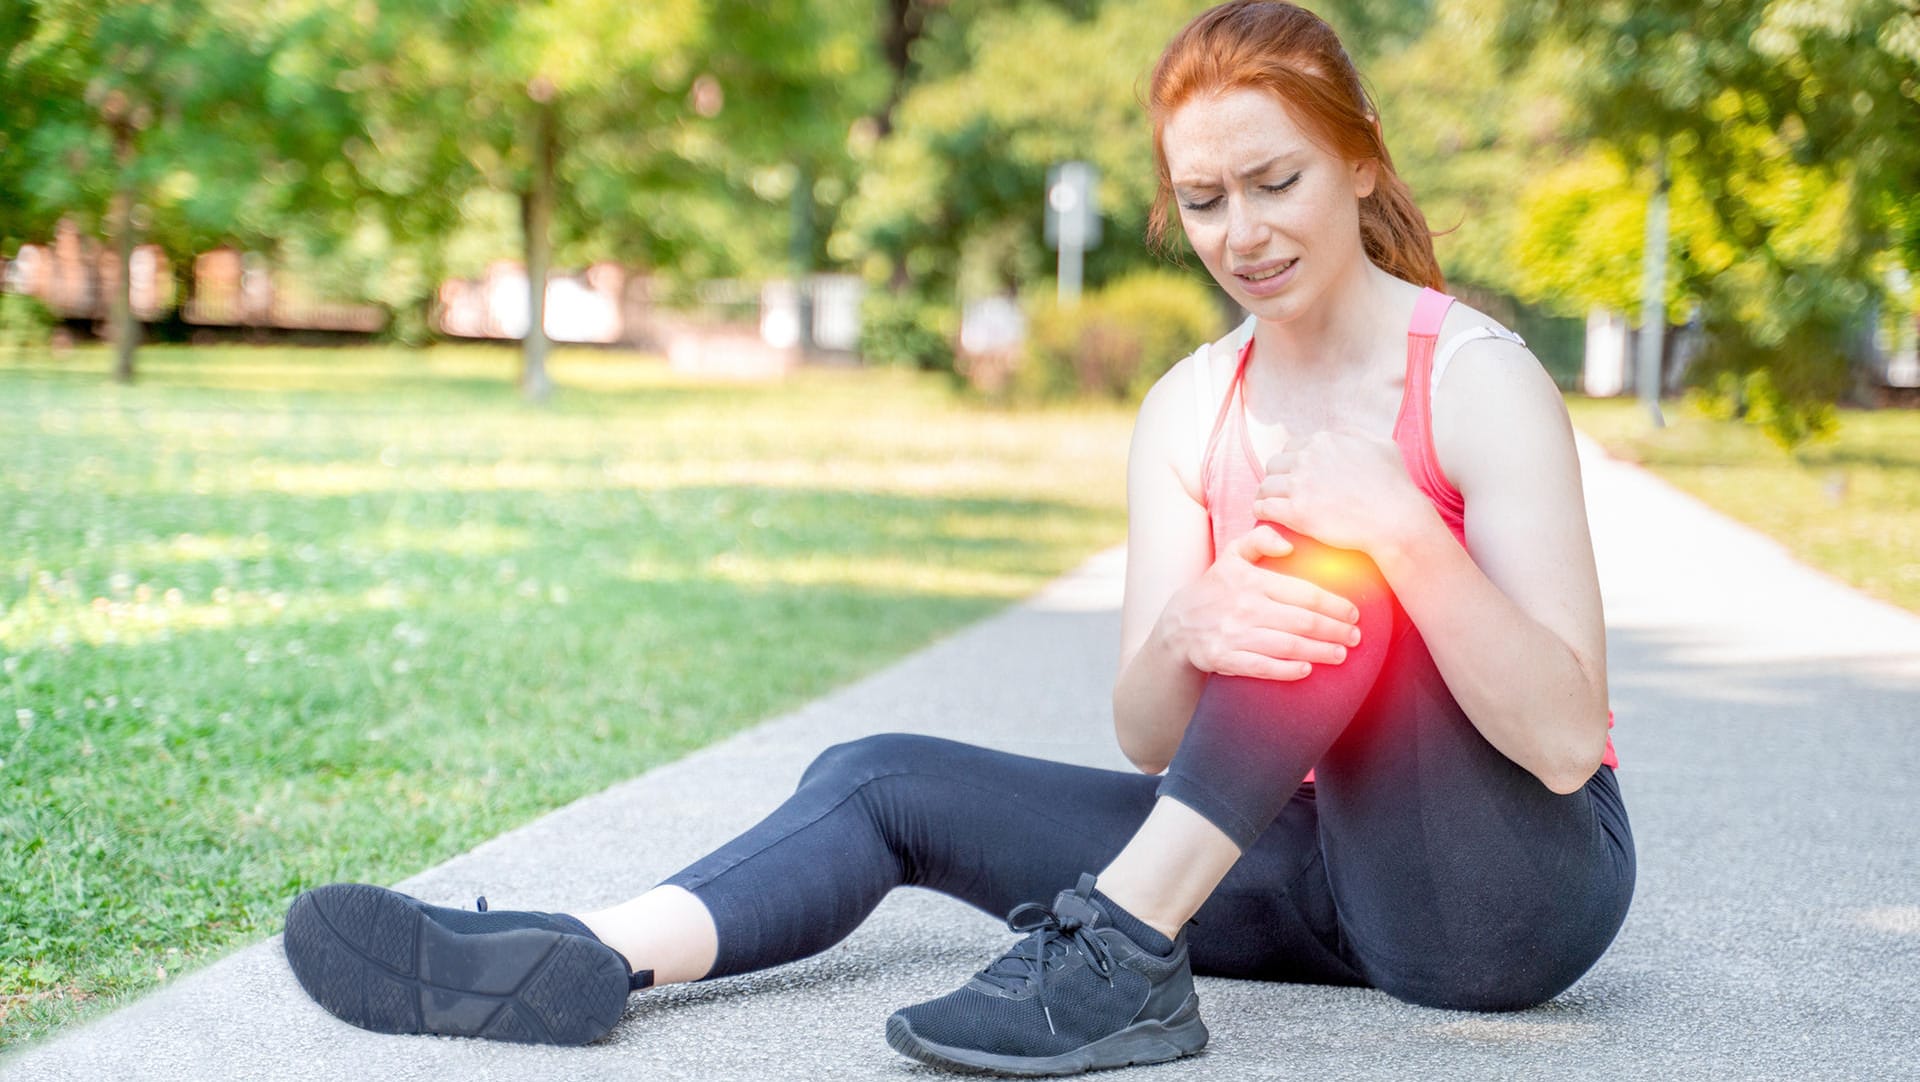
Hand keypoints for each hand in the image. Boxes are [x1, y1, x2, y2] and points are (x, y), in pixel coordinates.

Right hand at [1159, 522, 1361, 680]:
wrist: (1178, 625)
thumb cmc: (1215, 588)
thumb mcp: (1232, 555)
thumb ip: (1259, 539)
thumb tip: (1288, 544)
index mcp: (1251, 580)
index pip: (1303, 593)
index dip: (1334, 604)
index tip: (1354, 613)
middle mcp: (1244, 606)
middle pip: (1302, 621)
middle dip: (1334, 631)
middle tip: (1356, 637)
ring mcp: (1233, 634)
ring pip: (1287, 645)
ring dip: (1319, 652)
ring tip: (1341, 655)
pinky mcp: (1223, 658)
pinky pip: (1260, 666)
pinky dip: (1286, 670)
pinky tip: (1306, 671)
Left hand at [1252, 429, 1434, 555]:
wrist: (1396, 520)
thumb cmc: (1395, 486)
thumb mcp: (1382, 446)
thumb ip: (1356, 434)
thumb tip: (1338, 433)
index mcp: (1325, 441)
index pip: (1291, 447)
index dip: (1291, 463)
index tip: (1294, 476)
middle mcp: (1308, 458)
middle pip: (1274, 465)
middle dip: (1277, 477)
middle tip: (1281, 492)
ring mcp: (1300, 485)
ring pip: (1265, 486)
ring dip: (1266, 495)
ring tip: (1270, 504)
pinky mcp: (1295, 512)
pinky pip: (1263, 507)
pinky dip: (1261, 511)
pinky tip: (1266, 516)